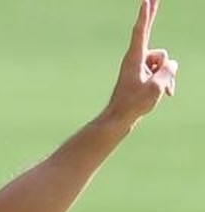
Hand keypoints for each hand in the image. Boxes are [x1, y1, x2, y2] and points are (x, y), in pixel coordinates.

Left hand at [106, 0, 178, 125]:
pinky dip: (165, 81)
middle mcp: (136, 59)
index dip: (145, 15)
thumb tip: (172, 64)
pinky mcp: (143, 75)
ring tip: (160, 91)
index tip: (146, 0)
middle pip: (155, 43)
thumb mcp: (157, 86)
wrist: (119, 120)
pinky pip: (161, 72)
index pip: (141, 31)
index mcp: (134, 58)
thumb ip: (168, 71)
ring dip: (166, 76)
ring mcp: (140, 67)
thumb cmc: (134, 104)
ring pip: (163, 62)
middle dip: (152, 17)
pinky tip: (166, 94)